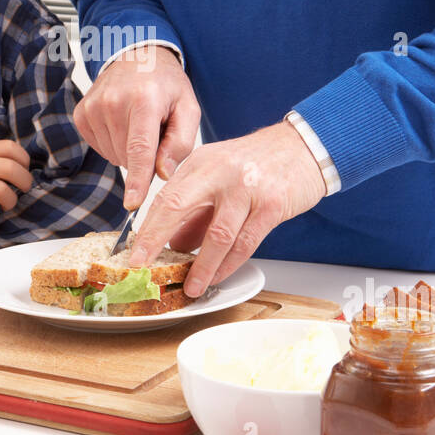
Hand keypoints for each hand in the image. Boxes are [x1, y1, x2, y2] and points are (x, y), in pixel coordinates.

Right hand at [73, 45, 201, 209]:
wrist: (137, 56)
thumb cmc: (166, 85)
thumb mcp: (188, 109)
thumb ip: (180, 144)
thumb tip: (163, 174)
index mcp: (145, 100)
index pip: (140, 149)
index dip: (138, 181)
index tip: (132, 205)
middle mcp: (113, 102)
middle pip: (129, 158)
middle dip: (145, 156)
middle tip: (155, 128)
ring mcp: (93, 107)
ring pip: (114, 156)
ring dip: (129, 149)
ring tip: (138, 122)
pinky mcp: (81, 114)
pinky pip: (100, 147)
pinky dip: (114, 142)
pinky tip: (121, 122)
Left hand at [127, 121, 325, 295]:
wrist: (302, 146)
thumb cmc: (257, 162)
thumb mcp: (217, 175)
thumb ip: (195, 210)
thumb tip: (172, 245)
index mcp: (200, 162)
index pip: (165, 197)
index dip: (146, 228)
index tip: (132, 254)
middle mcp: (219, 171)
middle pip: (178, 207)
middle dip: (155, 241)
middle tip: (142, 268)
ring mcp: (246, 188)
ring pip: (217, 235)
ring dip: (202, 267)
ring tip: (192, 287)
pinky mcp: (271, 205)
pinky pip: (245, 243)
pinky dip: (229, 265)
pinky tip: (219, 276)